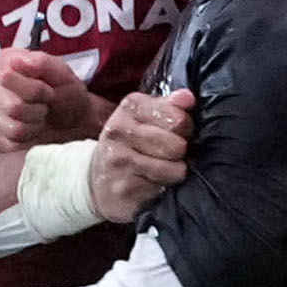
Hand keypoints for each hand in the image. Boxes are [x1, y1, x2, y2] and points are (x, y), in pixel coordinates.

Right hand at [0, 45, 106, 152]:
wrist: (71, 120)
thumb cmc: (65, 93)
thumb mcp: (63, 74)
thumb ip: (42, 63)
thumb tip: (19, 61)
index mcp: (6, 61)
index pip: (7, 77)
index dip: (36, 90)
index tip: (48, 91)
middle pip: (12, 107)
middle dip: (37, 112)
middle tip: (44, 108)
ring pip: (11, 129)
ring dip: (33, 128)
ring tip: (38, 120)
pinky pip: (3, 145)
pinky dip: (23, 143)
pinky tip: (28, 132)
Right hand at [87, 87, 194, 219]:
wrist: (99, 181)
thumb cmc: (130, 147)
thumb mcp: (146, 119)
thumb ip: (169, 106)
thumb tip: (187, 97)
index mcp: (130, 107)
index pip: (178, 118)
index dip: (185, 129)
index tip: (174, 134)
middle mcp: (119, 130)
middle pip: (178, 144)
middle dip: (180, 153)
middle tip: (167, 154)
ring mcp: (119, 160)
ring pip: (175, 168)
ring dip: (174, 173)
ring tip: (160, 170)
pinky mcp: (124, 188)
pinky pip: (164, 188)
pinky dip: (164, 189)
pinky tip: (151, 184)